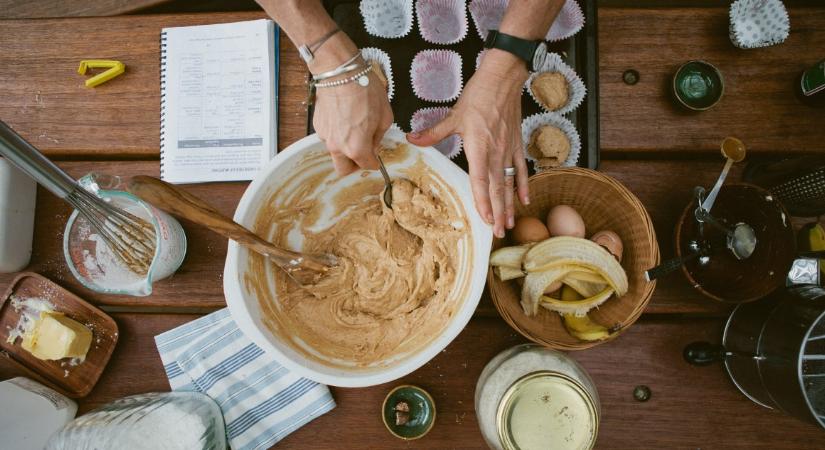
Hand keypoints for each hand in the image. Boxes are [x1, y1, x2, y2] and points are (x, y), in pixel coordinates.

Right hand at [313, 70, 393, 174]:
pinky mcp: (318, 125)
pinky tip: (344, 117)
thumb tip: (374, 145)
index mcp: (357, 148)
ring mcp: (325, 137)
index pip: (367, 166)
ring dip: (345, 147)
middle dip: (354, 165)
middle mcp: (338, 147)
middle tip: (363, 153)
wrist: (340, 72)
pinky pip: (329, 136)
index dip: (374, 163)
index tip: (376, 159)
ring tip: (354, 127)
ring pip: (335, 152)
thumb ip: (379, 137)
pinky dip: (337, 133)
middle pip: (343, 169)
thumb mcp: (385, 116)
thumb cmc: (365, 90)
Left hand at [406, 50, 529, 237]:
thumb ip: (434, 133)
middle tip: (499, 233)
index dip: (483, 201)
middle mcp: (496, 152)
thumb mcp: (454, 115)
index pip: (481, 180)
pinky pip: (521, 169)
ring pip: (510, 183)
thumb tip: (412, 139)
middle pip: (497, 188)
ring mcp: (509, 149)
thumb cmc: (479, 95)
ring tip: (510, 224)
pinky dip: (522, 185)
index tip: (485, 219)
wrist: (504, 78)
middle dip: (498, 212)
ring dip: (510, 205)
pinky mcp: (517, 144)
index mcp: (479, 147)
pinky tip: (524, 201)